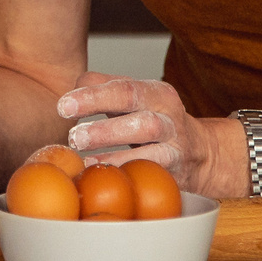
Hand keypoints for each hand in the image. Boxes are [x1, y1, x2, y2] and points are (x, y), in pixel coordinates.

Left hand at [59, 72, 230, 193]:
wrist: (198, 154)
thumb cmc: (152, 122)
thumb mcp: (132, 102)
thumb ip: (101, 88)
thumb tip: (71, 93)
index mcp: (154, 91)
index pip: (122, 88)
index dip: (91, 96)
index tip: (63, 107)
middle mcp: (167, 111)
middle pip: (137, 110)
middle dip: (103, 122)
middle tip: (74, 136)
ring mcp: (175, 139)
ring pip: (148, 132)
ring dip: (112, 144)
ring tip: (84, 156)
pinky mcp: (177, 166)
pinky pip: (153, 166)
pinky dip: (126, 168)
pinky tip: (104, 173)